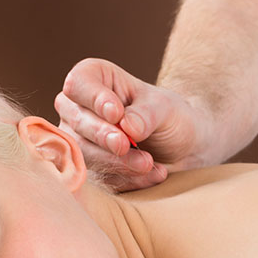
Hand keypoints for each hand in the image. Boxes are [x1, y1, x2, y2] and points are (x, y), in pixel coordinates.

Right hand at [55, 58, 212, 190]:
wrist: (182, 149)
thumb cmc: (168, 116)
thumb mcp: (165, 108)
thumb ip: (146, 114)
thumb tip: (127, 127)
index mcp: (94, 79)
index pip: (78, 84)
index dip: (94, 99)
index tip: (116, 113)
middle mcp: (78, 108)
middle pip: (76, 120)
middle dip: (102, 135)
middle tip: (125, 144)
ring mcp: (79, 140)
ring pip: (82, 152)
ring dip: (115, 161)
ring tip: (148, 164)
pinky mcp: (88, 168)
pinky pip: (98, 176)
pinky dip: (126, 178)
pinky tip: (152, 174)